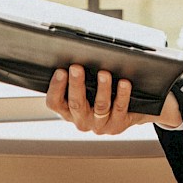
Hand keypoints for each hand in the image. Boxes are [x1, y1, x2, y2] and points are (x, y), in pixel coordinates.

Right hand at [46, 64, 172, 134]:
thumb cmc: (100, 95)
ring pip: (100, 106)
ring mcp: (99, 125)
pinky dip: (122, 94)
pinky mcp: (117, 125)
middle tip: (76, 67)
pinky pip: (120, 108)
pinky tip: (124, 83)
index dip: (56, 87)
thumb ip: (76, 80)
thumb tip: (72, 57)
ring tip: (104, 73)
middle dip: (76, 84)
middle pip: (76, 103)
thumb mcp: (85, 90)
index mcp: (68, 112)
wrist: (127, 113)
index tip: (60, 70)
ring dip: (102, 88)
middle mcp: (82, 121)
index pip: (54, 102)